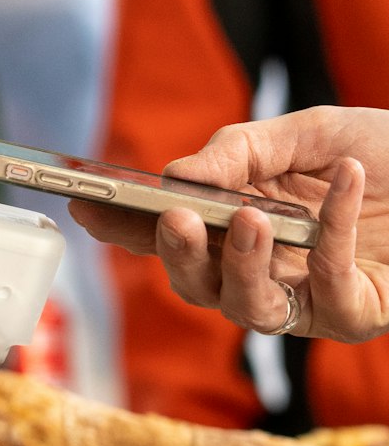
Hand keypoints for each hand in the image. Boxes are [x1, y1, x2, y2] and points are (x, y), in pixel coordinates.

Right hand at [68, 106, 388, 342]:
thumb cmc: (385, 154)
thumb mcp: (309, 131)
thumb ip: (242, 151)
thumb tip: (178, 176)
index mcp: (239, 226)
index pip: (168, 236)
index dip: (124, 228)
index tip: (87, 204)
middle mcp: (265, 270)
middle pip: (198, 286)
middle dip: (178, 256)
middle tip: (176, 218)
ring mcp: (308, 300)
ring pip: (250, 310)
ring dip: (242, 266)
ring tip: (253, 218)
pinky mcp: (356, 315)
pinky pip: (330, 286)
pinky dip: (335, 230)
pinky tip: (347, 179)